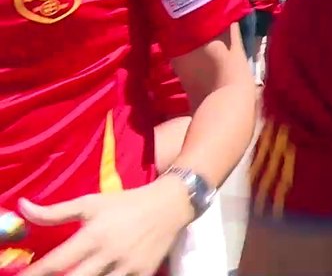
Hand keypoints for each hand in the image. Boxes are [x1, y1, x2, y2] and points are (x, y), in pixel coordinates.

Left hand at [17, 176, 194, 275]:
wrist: (171, 204)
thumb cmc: (125, 203)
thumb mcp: (91, 203)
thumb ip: (55, 212)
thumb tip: (22, 207)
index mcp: (94, 235)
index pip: (57, 261)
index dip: (36, 273)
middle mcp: (109, 253)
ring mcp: (128, 267)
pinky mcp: (144, 273)